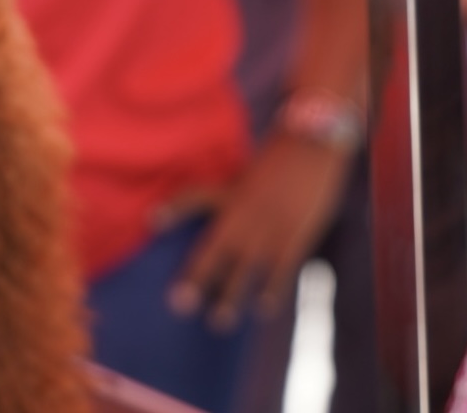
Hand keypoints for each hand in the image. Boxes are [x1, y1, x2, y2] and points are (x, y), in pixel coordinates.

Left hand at [165, 133, 352, 330]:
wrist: (315, 143)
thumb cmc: (283, 157)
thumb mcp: (249, 172)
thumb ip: (231, 195)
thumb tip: (216, 214)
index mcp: (230, 192)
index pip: (195, 199)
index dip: (173, 210)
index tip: (151, 222)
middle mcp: (244, 212)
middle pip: (216, 248)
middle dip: (198, 277)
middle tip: (179, 305)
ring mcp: (270, 226)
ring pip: (245, 267)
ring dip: (232, 296)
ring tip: (218, 323)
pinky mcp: (296, 235)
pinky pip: (281, 268)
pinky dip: (272, 289)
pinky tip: (263, 309)